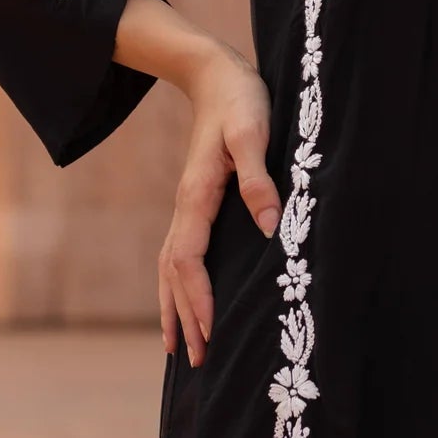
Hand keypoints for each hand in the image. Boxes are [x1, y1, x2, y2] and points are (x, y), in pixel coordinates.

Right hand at [157, 45, 281, 368]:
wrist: (217, 76)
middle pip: (173, 273)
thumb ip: (259, 178)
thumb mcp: (254, 134)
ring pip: (170, 268)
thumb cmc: (241, 101)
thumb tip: (268, 226)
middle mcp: (185, 206)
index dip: (197, 298)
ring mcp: (187, 205)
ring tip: (179, 349)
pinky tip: (184, 301)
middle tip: (197, 361)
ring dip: (174, 308)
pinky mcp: (196, 201)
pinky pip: (179, 255)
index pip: (187, 259)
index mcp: (197, 195)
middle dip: (184, 317)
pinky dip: (176, 286)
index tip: (208, 332)